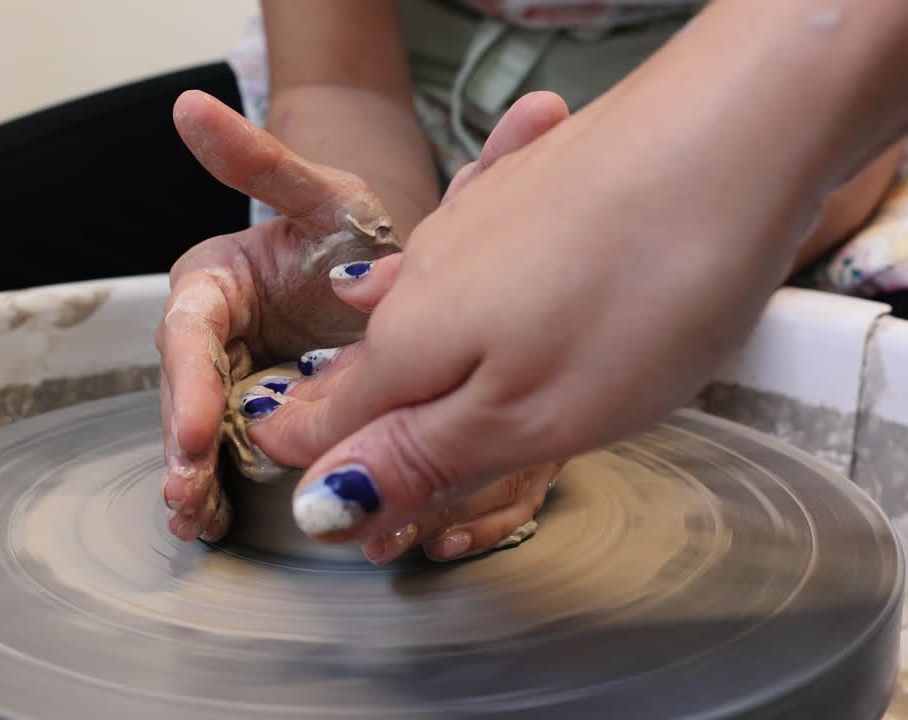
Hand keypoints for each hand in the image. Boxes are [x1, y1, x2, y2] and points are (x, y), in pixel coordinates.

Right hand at [157, 90, 401, 542]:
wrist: (382, 269)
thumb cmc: (351, 227)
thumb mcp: (320, 192)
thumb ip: (258, 161)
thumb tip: (187, 107)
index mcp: (212, 283)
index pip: (189, 335)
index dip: (188, 385)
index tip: (196, 432)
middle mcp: (209, 337)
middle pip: (186, 395)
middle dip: (184, 446)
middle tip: (188, 492)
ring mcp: (230, 381)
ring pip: (199, 433)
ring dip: (193, 478)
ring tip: (194, 518)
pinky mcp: (254, 416)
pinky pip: (231, 455)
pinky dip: (222, 488)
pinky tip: (215, 522)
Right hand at [250, 73, 818, 544]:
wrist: (729, 133)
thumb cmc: (638, 292)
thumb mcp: (526, 416)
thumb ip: (419, 457)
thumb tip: (325, 502)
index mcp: (407, 345)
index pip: (327, 426)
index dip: (339, 481)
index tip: (365, 527)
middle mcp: (421, 280)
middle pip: (379, 377)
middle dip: (390, 437)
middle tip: (419, 502)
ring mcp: (471, 232)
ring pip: (428, 324)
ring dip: (437, 377)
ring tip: (454, 421)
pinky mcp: (522, 198)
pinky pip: (474, 272)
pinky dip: (477, 309)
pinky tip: (486, 304)